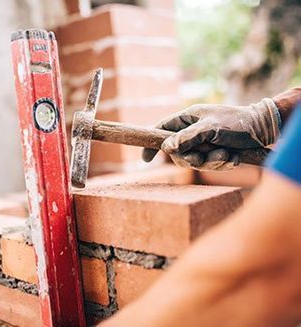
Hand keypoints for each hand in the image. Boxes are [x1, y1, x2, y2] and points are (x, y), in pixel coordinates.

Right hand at [142, 98, 280, 170]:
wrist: (263, 129)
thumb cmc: (236, 122)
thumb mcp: (210, 128)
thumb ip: (187, 138)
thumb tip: (166, 148)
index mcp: (187, 119)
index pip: (161, 130)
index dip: (152, 144)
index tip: (145, 160)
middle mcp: (192, 132)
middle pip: (178, 153)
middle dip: (192, 159)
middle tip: (202, 159)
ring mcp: (203, 143)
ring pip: (195, 162)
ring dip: (211, 162)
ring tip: (226, 156)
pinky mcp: (214, 153)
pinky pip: (210, 166)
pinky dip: (222, 164)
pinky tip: (234, 158)